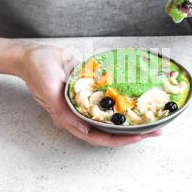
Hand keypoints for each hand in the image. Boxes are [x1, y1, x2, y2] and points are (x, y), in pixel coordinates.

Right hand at [17, 45, 161, 146]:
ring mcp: (88, 101)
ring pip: (113, 114)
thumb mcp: (48, 89)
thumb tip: (82, 129)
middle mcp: (81, 113)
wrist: (34, 53)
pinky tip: (139, 95)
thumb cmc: (38, 71)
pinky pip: (110, 96)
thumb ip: (62, 111)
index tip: (140, 136)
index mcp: (70, 118)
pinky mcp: (92, 88)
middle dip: (132, 130)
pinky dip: (124, 97)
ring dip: (132, 116)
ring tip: (154, 115)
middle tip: (156, 129)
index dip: (119, 139)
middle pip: (110, 128)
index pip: (98, 136)